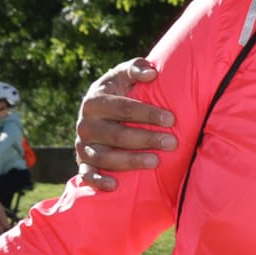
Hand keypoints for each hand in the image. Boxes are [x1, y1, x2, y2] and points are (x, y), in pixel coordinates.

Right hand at [75, 62, 178, 176]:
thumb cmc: (117, 92)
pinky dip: (98, 181)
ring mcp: (83, 145)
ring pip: (105, 157)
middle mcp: (85, 124)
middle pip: (117, 134)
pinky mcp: (83, 162)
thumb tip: (151, 73)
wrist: (97, 113)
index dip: (148, 114)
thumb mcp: (122, 76)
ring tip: (155, 162)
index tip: (171, 119)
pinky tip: (115, 186)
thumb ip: (135, 68)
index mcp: (94, 101)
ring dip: (130, 161)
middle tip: (172, 143)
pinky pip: (87, 174)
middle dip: (146, 139)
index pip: (123, 108)